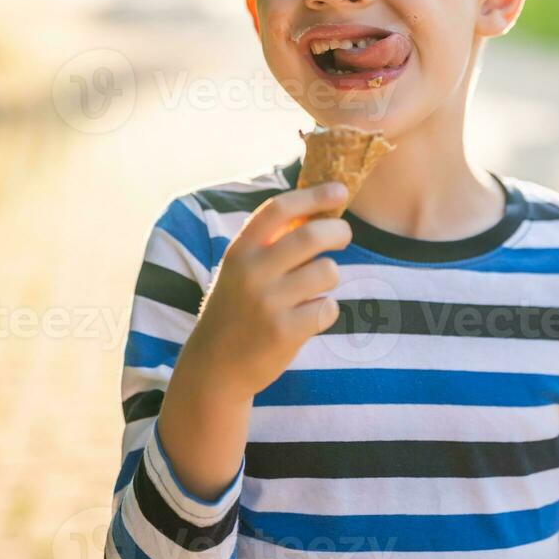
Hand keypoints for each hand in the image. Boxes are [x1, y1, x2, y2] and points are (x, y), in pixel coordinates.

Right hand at [184, 181, 351, 398]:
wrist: (214, 368)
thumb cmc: (236, 310)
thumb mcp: (240, 270)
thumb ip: (270, 243)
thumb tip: (319, 210)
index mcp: (240, 251)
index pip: (279, 208)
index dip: (314, 195)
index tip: (340, 190)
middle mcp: (251, 272)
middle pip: (312, 236)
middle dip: (339, 232)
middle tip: (343, 237)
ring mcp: (268, 303)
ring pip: (327, 272)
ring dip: (329, 278)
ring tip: (313, 290)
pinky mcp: (284, 332)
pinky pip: (329, 308)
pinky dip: (326, 311)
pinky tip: (308, 318)